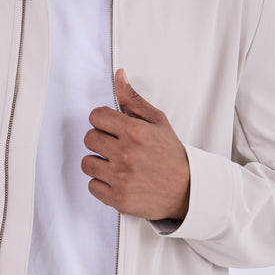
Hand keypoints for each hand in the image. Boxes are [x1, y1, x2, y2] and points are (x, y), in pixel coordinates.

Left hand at [81, 68, 190, 222]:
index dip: (102, 121)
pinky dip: (102, 184)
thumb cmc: (171, 155)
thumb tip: (119, 76)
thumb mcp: (157, 122)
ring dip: (99, 163)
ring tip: (116, 165)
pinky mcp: (118, 198)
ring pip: (87, 163)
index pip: (96, 116)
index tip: (111, 128)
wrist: (187, 190)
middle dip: (100, 140)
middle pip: (89, 138)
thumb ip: (133, 100)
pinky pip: (92, 186)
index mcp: (136, 132)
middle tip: (116, 147)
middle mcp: (127, 154)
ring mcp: (121, 178)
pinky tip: (117, 180)